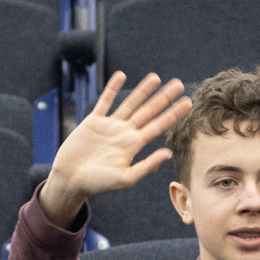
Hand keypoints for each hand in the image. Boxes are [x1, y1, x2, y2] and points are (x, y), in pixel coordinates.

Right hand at [40, 72, 195, 227]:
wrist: (71, 180)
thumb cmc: (97, 183)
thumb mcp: (124, 178)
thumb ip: (146, 166)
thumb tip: (167, 154)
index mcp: (134, 145)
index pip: (158, 125)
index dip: (173, 114)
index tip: (188, 103)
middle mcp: (125, 132)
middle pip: (149, 111)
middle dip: (164, 98)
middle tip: (179, 84)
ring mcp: (109, 125)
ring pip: (130, 103)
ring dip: (143, 90)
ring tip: (156, 77)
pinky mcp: (93, 121)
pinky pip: (105, 101)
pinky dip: (112, 88)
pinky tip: (121, 75)